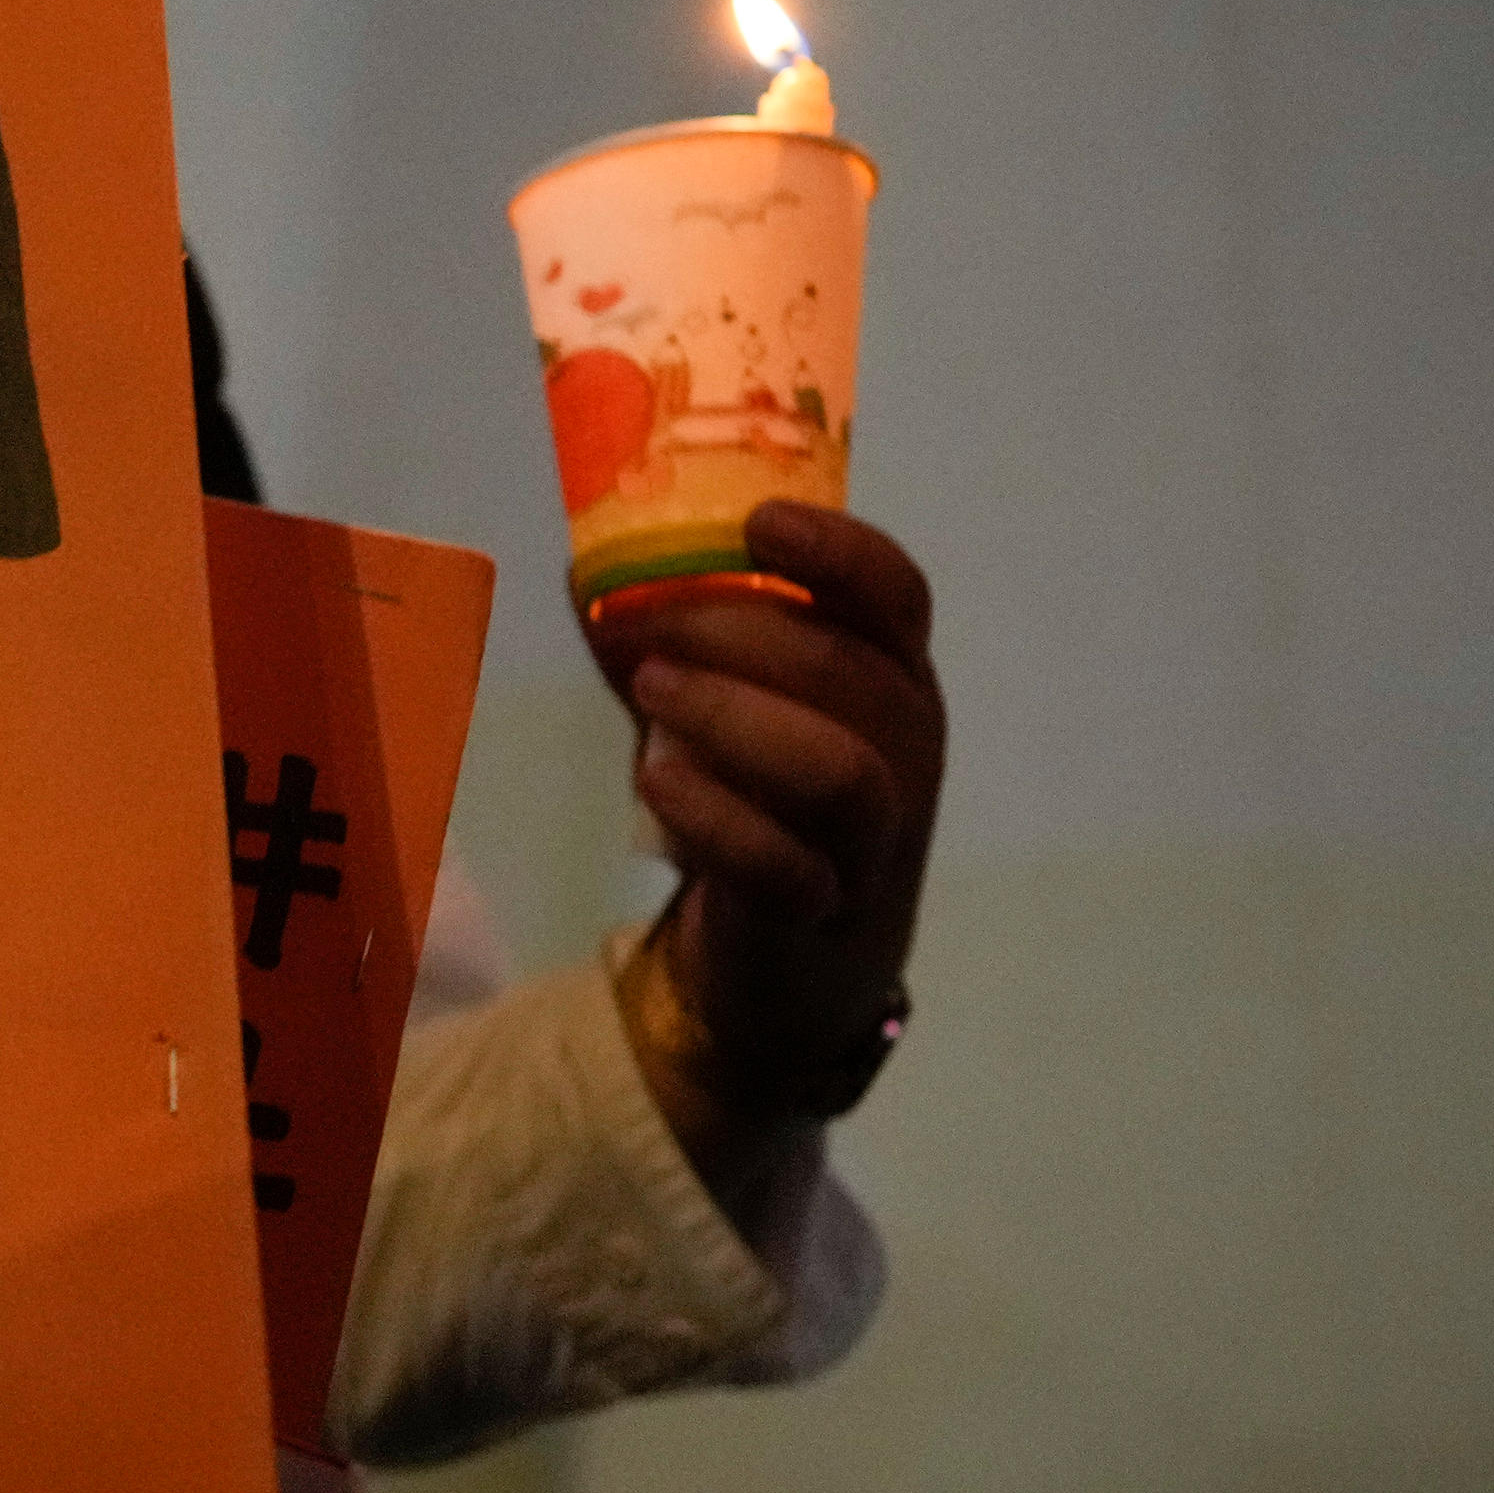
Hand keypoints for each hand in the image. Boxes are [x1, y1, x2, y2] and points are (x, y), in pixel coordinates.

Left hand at [591, 502, 944, 1184]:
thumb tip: (589, 574)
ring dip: (736, 718)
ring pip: (838, 769)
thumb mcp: (736, 712)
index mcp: (894, 680)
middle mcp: (904, 750)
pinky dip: (715, 818)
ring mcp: (874, 839)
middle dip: (743, 634)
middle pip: (851, 672)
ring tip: (649, 691)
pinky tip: (657, 780)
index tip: (757, 524)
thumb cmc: (765, 804)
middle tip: (649, 625)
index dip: (837, 552)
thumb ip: (681, 646)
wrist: (801, 968)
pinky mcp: (822, 914)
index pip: (897, 597)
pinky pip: (784, 866)